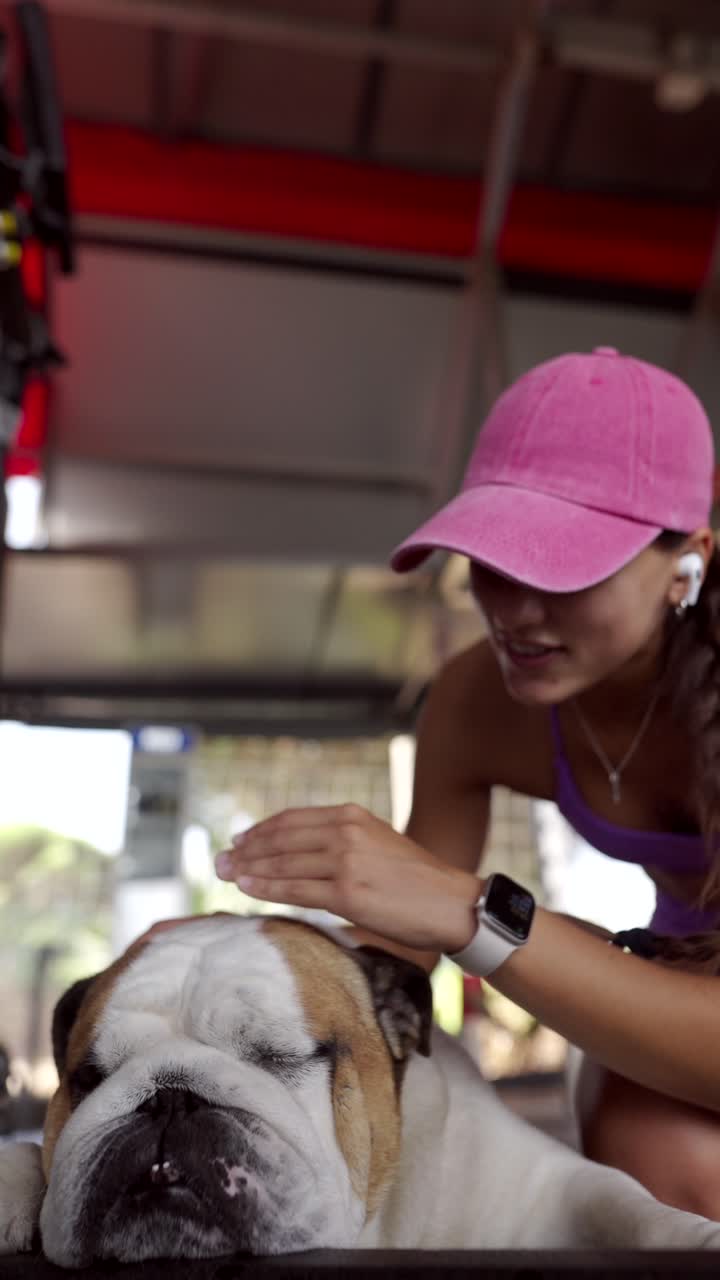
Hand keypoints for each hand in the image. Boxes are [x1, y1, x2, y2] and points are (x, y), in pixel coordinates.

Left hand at [214, 803, 480, 953]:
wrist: (451, 902)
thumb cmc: (415, 879)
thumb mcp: (377, 842)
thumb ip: (342, 841)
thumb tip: (302, 853)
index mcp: (352, 816)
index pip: (292, 819)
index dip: (261, 830)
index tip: (239, 841)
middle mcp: (346, 832)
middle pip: (281, 838)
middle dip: (246, 850)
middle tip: (219, 860)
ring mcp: (346, 862)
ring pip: (283, 863)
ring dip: (248, 869)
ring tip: (225, 875)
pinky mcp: (347, 893)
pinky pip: (295, 890)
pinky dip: (266, 888)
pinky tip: (247, 888)